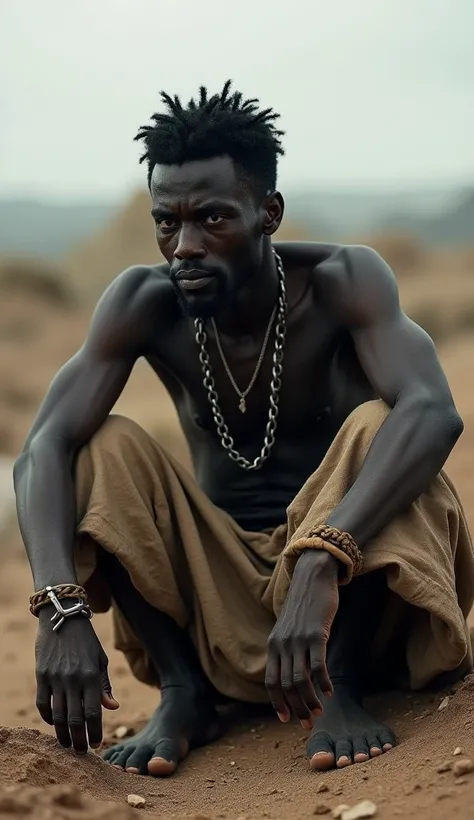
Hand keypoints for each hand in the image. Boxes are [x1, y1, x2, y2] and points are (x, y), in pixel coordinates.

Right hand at [35, 608, 118, 752]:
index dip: (95, 732)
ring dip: (63, 734)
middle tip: (82, 752)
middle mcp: (73, 679)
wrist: (61, 618)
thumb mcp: (100, 660)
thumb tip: (113, 708)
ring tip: (68, 744)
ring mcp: (55, 678)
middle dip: (79, 739)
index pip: (94, 713)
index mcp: (91, 675)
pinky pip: (42, 704)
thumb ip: (105, 686)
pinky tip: (54, 724)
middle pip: (75, 719)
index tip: (98, 745)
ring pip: (58, 715)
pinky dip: (48, 718)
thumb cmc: (86, 641)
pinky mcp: (41, 676)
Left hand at [265, 550, 338, 727]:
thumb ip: (288, 648)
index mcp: (273, 644)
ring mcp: (298, 640)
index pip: (271, 681)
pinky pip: (317, 666)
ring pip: (301, 680)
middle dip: (297, 708)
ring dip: (310, 701)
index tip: (287, 719)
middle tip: (308, 723)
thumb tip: (294, 673)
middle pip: (286, 686)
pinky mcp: (315, 635)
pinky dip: (323, 684)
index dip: (278, 703)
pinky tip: (329, 692)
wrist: (313, 577)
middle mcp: (282, 644)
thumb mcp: (289, 628)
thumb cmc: (305, 604)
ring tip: (319, 712)